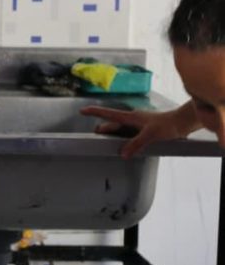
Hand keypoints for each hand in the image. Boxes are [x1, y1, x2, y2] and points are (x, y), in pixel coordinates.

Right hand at [82, 105, 200, 158]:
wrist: (183, 123)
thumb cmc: (167, 125)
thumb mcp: (150, 135)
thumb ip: (136, 144)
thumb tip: (122, 154)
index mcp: (130, 117)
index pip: (108, 114)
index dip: (95, 112)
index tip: (82, 111)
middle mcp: (132, 120)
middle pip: (112, 125)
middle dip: (103, 130)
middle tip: (95, 137)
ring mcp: (138, 125)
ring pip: (120, 131)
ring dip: (114, 136)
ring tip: (107, 144)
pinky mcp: (144, 131)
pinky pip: (129, 135)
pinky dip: (124, 140)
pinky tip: (125, 148)